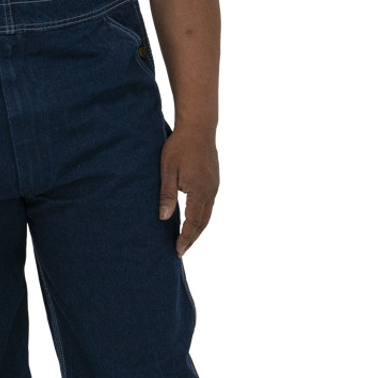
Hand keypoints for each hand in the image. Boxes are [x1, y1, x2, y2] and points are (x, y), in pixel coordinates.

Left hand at [158, 126, 219, 255]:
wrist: (199, 127)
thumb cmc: (179, 147)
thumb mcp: (167, 171)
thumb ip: (167, 195)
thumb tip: (163, 218)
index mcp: (199, 191)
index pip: (193, 222)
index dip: (185, 238)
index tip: (178, 251)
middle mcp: (211, 191)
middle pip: (203, 222)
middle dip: (192, 238)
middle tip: (181, 250)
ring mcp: (214, 185)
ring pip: (208, 214)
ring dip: (198, 228)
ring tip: (187, 239)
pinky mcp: (214, 180)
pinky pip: (209, 204)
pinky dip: (201, 216)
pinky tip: (194, 218)